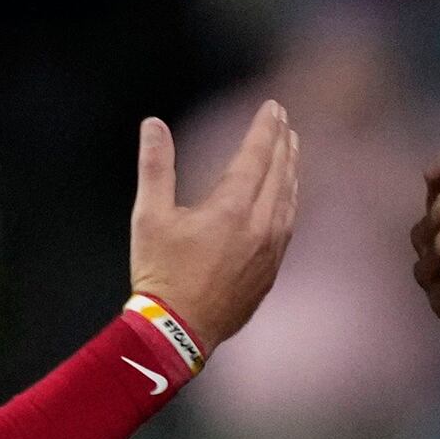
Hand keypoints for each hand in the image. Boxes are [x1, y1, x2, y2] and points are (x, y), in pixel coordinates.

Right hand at [131, 105, 301, 346]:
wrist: (179, 331)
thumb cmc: (159, 274)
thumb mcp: (148, 216)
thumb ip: (155, 166)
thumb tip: (153, 124)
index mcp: (231, 209)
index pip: (257, 156)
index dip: (265, 128)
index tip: (273, 107)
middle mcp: (259, 227)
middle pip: (279, 174)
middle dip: (282, 143)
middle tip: (284, 120)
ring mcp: (270, 252)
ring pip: (288, 200)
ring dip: (291, 171)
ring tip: (291, 149)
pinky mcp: (271, 271)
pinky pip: (288, 225)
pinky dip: (290, 201)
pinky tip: (286, 196)